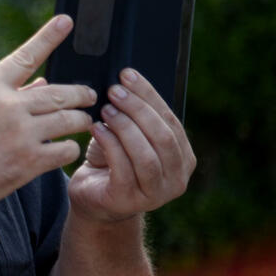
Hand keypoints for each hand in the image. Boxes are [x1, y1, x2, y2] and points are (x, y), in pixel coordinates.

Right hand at [0, 15, 95, 216]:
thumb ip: (5, 96)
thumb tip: (41, 83)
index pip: (25, 56)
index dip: (49, 37)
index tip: (67, 21)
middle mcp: (5, 105)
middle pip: (59, 92)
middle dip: (81, 94)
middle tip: (91, 95)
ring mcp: (19, 133)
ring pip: (69, 119)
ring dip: (81, 121)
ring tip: (85, 122)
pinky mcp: (28, 161)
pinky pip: (65, 149)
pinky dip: (70, 148)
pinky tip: (65, 150)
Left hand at [68, 69, 194, 222]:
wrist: (92, 196)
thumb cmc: (112, 160)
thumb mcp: (129, 136)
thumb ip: (136, 116)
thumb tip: (125, 80)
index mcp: (183, 158)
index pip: (171, 121)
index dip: (150, 95)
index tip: (127, 74)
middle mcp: (176, 178)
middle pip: (163, 137)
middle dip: (138, 109)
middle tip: (114, 91)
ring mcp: (155, 194)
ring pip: (146, 155)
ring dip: (124, 127)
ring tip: (105, 110)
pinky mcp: (128, 200)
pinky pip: (123, 169)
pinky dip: (110, 144)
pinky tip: (96, 129)